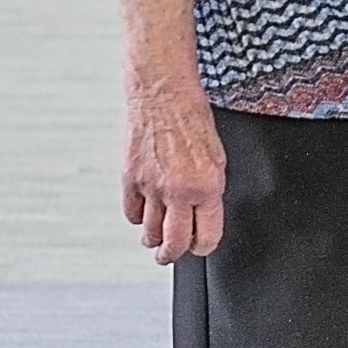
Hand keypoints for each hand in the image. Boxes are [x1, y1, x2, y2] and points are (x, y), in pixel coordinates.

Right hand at [121, 79, 225, 264]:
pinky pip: (132, 213)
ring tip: (155, 238)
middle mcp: (180, 189)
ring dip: (153, 239)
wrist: (164, 93)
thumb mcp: (217, 154)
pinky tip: (143, 212)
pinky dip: (137, 217)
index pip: (207, 235)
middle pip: (174, 243)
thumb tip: (204, 216)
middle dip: (172, 254)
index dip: (203, 246)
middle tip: (170, 254)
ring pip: (149, 233)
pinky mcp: (130, 179)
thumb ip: (210, 189)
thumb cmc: (193, 117)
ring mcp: (152, 186)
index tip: (200, 247)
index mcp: (208, 184)